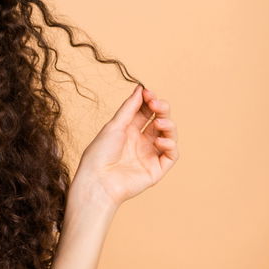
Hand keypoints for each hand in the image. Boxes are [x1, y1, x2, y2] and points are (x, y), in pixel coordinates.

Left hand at [72, 84, 179, 207]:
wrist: (97, 180)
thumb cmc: (99, 153)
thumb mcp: (114, 125)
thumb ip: (130, 108)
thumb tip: (140, 88)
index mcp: (128, 130)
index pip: (146, 112)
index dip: (150, 101)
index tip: (148, 92)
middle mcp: (140, 142)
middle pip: (160, 121)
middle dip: (162, 109)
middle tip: (157, 104)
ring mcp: (149, 155)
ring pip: (168, 136)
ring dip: (168, 126)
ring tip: (159, 123)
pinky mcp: (156, 169)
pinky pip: (171, 155)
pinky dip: (170, 145)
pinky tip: (160, 141)